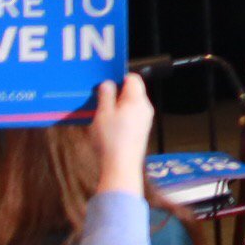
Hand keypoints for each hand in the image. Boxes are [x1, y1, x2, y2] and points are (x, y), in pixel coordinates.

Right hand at [86, 74, 154, 199]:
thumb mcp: (103, 114)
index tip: (105, 82)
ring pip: (130, 105)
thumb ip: (106, 95)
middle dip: (116, 93)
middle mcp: (145, 108)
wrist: (121, 167)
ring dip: (116, 106)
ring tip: (101, 114)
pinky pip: (131, 117)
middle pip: (132, 91)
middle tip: (99, 98)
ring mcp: (145, 120)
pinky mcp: (141, 131)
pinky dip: (120, 117)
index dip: (118, 78)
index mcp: (137, 100)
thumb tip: (107, 83)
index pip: (133, 78)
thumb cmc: (111, 140)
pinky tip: (107, 126)